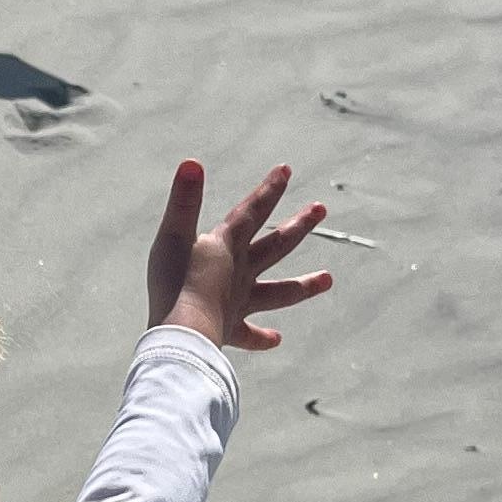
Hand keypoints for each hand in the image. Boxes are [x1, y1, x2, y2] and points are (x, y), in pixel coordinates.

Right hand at [146, 160, 332, 357]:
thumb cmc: (173, 283)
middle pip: (276, 245)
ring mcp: (238, 302)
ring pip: (278, 292)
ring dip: (303, 286)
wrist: (182, 333)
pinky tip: (276, 339)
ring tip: (329, 279)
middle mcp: (240, 272)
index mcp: (226, 246)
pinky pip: (249, 335)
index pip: (252, 211)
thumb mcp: (173, 235)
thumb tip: (192, 162)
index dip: (268, 190)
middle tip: (321, 208)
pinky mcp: (229, 329)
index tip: (287, 170)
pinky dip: (261, 338)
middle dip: (298, 226)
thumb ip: (184, 200)